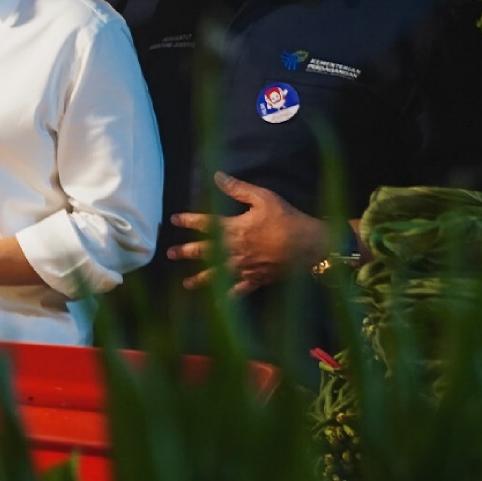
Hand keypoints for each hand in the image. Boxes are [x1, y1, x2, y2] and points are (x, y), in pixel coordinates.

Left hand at [170, 172, 331, 295]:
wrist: (311, 245)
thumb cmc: (288, 219)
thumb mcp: (264, 198)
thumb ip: (238, 189)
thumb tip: (217, 176)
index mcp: (234, 228)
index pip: (204, 224)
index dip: (187, 221)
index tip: (173, 220)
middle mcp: (234, 250)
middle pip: (204, 252)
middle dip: (185, 252)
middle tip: (170, 254)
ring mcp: (244, 267)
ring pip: (217, 275)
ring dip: (200, 279)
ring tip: (186, 284)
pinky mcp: (257, 279)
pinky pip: (239, 290)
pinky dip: (228, 297)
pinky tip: (218, 304)